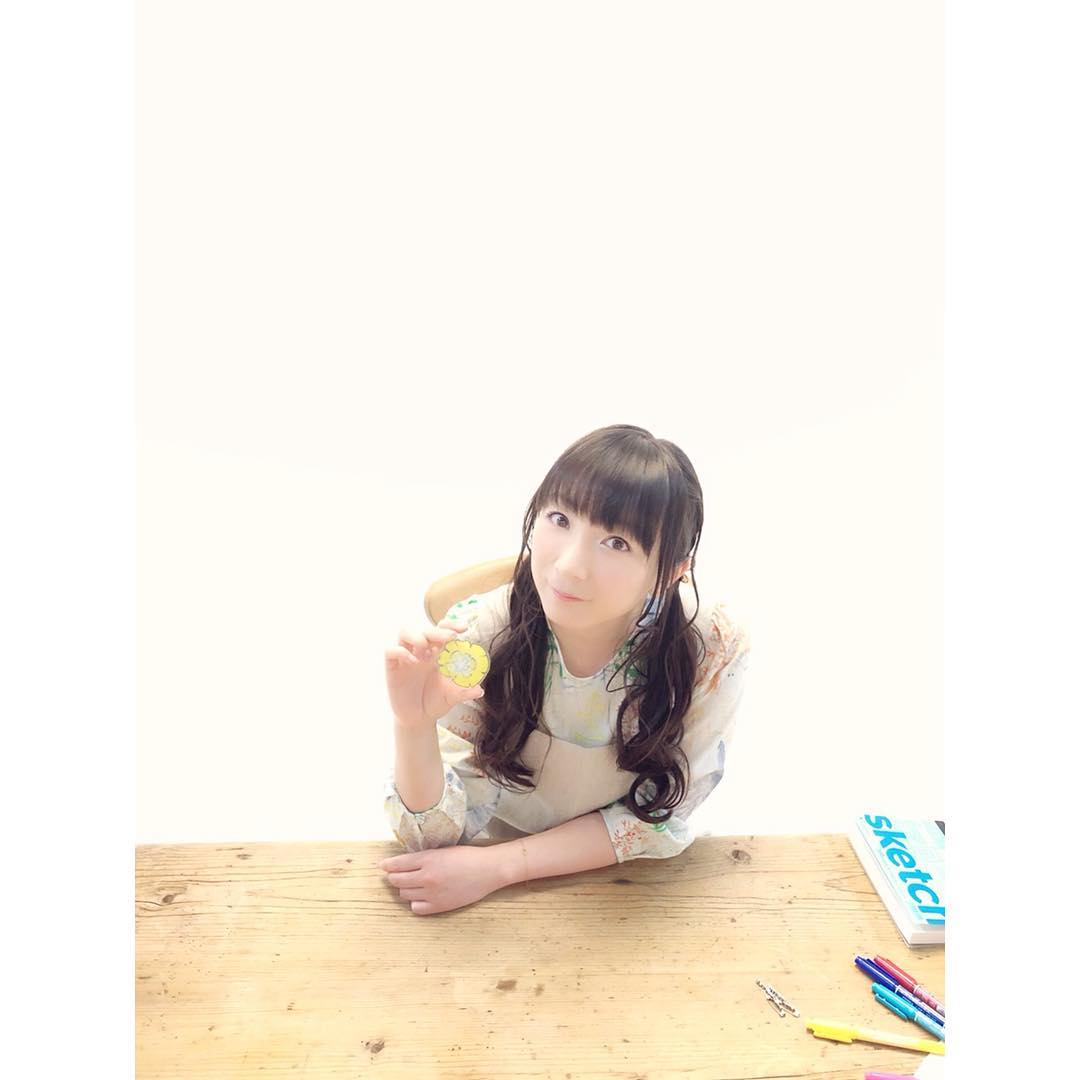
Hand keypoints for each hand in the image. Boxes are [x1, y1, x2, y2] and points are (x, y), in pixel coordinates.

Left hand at [379, 844, 507, 914]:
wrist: (488, 870)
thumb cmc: (468, 856)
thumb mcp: (443, 850)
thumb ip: (424, 857)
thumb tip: (404, 862)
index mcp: (428, 859)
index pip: (398, 864)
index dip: (387, 865)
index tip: (382, 865)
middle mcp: (427, 877)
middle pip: (397, 880)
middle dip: (394, 877)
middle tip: (396, 874)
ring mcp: (432, 894)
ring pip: (404, 894)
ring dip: (404, 888)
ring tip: (411, 884)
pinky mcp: (439, 907)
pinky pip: (416, 908)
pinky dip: (415, 902)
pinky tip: (421, 896)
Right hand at [385, 616, 485, 729]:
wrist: (418, 718)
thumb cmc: (436, 701)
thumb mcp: (452, 697)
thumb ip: (464, 692)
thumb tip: (479, 691)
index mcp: (437, 652)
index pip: (442, 629)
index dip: (451, 624)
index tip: (464, 628)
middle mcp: (421, 651)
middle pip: (426, 630)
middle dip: (438, 631)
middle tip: (450, 637)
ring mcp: (406, 657)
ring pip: (405, 632)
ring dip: (417, 636)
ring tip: (426, 651)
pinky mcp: (392, 667)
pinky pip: (391, 651)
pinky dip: (401, 652)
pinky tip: (413, 662)